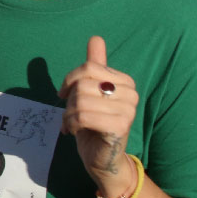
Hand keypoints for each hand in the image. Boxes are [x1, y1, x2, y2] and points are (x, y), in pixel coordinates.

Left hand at [58, 36, 138, 197]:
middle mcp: (131, 94)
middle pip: (83, 84)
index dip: (70, 81)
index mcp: (125, 82)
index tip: (65, 95)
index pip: (88, 67)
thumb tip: (96, 37)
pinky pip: (82, 116)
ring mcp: (128, 111)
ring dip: (68, 115)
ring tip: (72, 124)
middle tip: (71, 115)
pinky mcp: (119, 127)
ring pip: (80, 101)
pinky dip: (71, 124)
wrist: (102, 159)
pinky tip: (73, 132)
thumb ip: (95, 66)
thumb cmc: (93, 124)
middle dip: (69, 101)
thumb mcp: (90, 92)